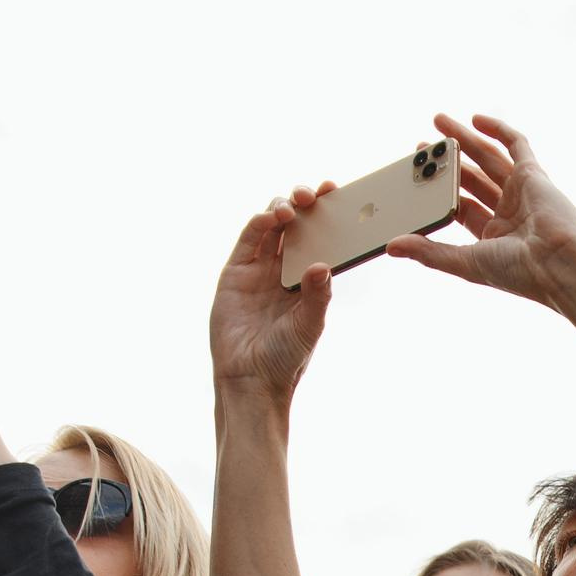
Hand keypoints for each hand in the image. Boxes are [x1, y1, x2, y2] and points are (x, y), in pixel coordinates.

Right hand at [211, 188, 338, 403]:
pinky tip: (272, 216)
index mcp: (307, 280)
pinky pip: (248, 240)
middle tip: (317, 196)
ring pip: (271, 226)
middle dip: (306, 205)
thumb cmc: (285, 358)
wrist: (251, 380)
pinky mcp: (235, 272)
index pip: (319, 239)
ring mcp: (259, 269)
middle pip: (295, 226)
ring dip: (283, 208)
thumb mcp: (309, 325)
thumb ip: (317, 295)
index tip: (341, 195)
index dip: (328, 216)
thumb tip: (323, 264)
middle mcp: (283, 270)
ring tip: (295, 207)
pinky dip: (259, 223)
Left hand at [386, 114, 575, 310]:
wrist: (561, 264)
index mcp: (493, 236)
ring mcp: (521, 191)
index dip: (437, 191)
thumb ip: (428, 252)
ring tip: (438, 122)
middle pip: (470, 179)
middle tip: (421, 147)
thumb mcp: (465, 262)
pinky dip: (498, 129)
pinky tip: (476, 118)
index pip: (459, 206)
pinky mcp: (534, 174)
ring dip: (464, 140)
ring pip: (487, 158)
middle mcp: (508, 212)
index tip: (415, 178)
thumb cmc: (518, 272)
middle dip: (446, 162)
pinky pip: (516, 144)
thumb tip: (391, 247)